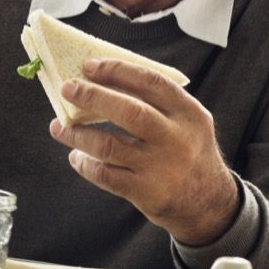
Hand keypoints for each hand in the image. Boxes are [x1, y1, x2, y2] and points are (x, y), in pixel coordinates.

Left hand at [48, 58, 238, 245]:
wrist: (208, 202)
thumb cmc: (189, 152)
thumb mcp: (189, 123)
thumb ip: (159, 104)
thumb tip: (105, 82)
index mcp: (189, 113)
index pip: (152, 82)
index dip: (118, 71)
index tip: (90, 66)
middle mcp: (177, 138)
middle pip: (130, 111)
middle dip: (93, 97)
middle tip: (67, 88)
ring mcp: (161, 167)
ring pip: (109, 146)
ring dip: (78, 134)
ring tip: (59, 126)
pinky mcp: (147, 192)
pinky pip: (105, 175)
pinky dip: (85, 164)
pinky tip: (77, 156)